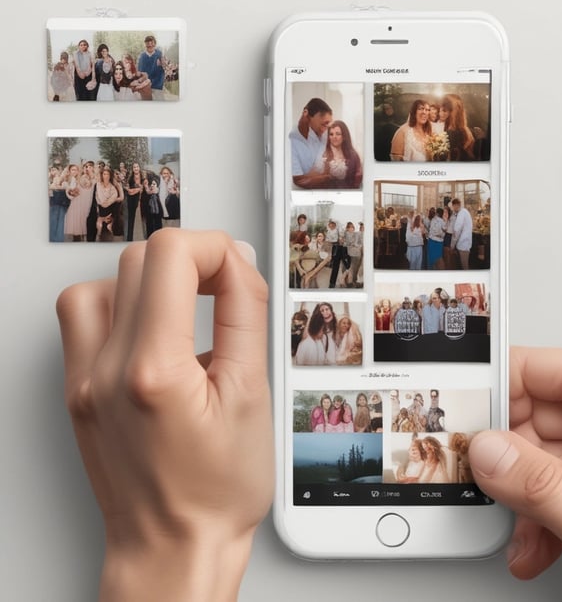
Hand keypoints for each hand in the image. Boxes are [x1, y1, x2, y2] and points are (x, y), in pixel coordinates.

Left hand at [56, 230, 272, 600]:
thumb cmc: (215, 492)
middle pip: (137, 261)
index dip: (214, 248)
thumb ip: (245, 314)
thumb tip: (238, 265)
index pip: (170, 257)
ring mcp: (83, 381)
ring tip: (183, 305)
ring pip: (99, 284)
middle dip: (191, 259)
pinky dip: (120, 308)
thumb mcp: (252, 394)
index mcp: (154, 372)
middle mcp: (105, 371)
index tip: (237, 268)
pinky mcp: (77, 391)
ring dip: (147, 280)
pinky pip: (83, 321)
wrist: (173, 545)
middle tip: (222, 285)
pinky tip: (153, 331)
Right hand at [469, 347, 561, 600]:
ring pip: (535, 452)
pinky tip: (531, 543)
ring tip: (519, 523)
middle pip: (543, 412)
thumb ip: (541, 486)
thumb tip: (488, 448)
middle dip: (508, 449)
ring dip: (516, 492)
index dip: (519, 373)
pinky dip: (526, 516)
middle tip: (479, 467)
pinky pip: (540, 485)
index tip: (477, 391)